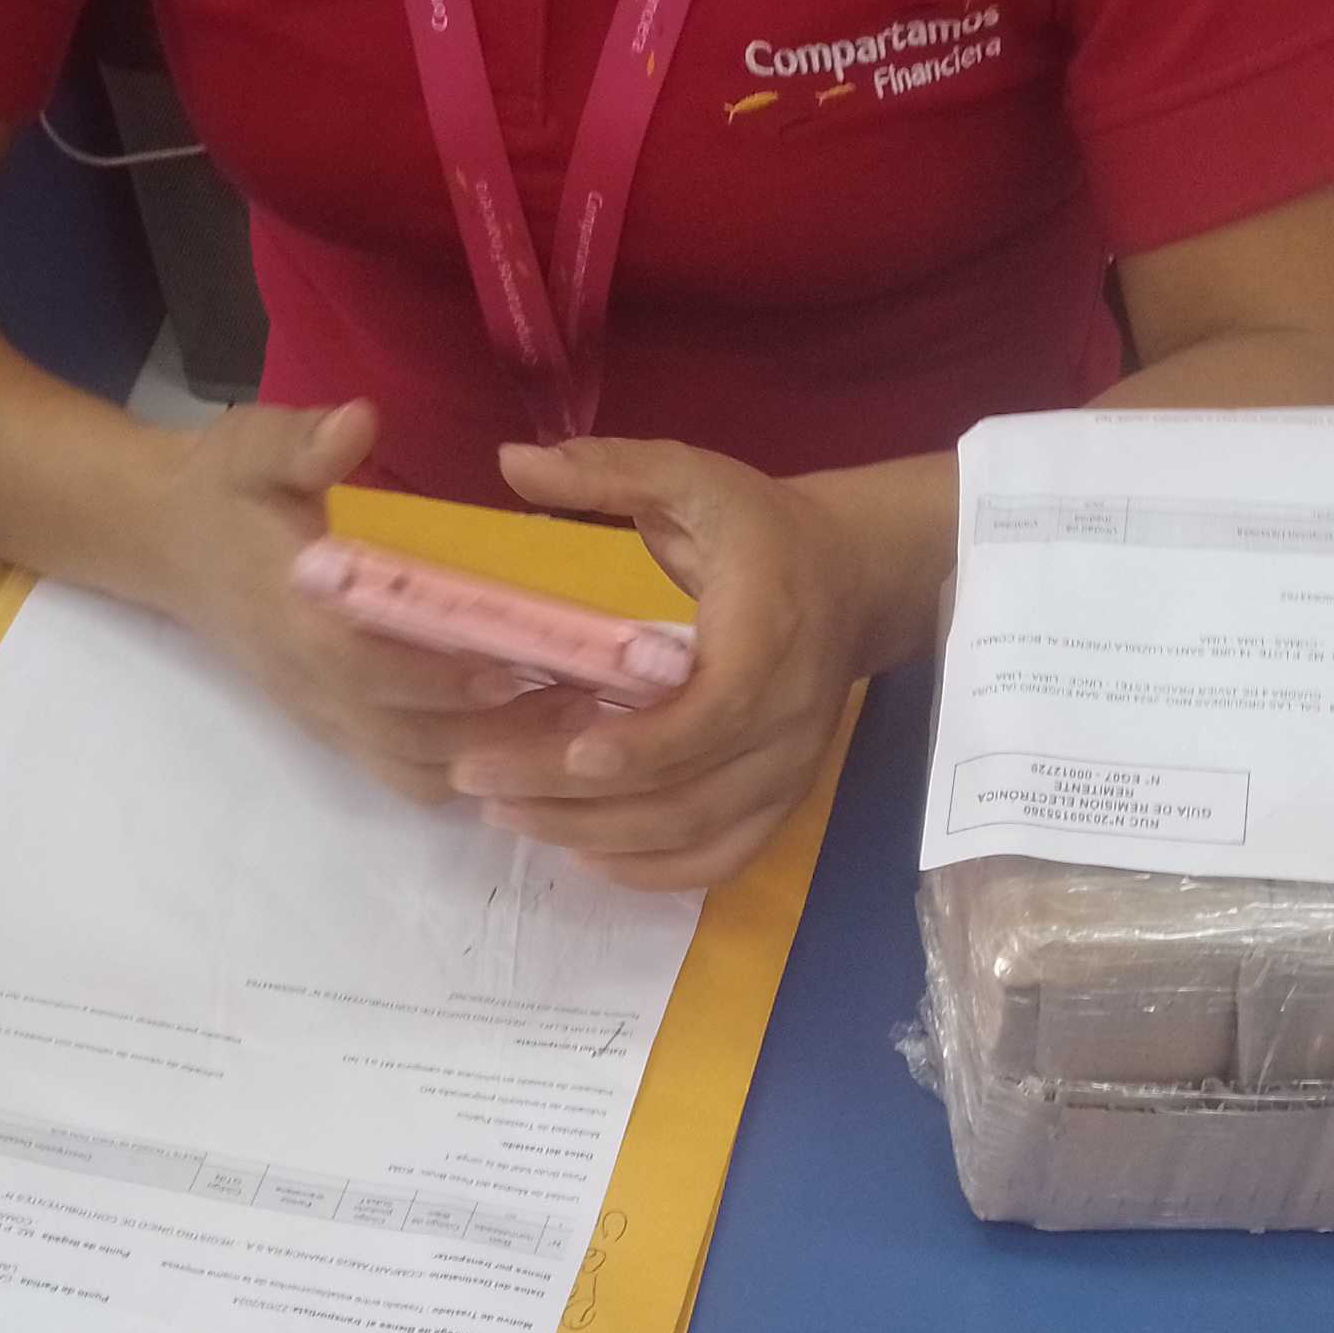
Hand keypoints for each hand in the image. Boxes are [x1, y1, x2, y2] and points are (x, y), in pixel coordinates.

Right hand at [140, 399, 547, 802]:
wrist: (166, 540)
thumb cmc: (221, 488)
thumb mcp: (253, 446)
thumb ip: (303, 441)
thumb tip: (358, 421)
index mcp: (291, 615)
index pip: (363, 667)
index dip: (437, 676)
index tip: (512, 665)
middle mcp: (308, 681)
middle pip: (405, 736)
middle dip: (494, 730)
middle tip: (582, 700)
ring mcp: (322, 713)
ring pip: (412, 769)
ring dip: (491, 759)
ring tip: (572, 725)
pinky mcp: (335, 726)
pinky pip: (403, 772)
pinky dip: (466, 770)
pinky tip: (527, 742)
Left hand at [452, 435, 882, 889]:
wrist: (853, 580)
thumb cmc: (762, 530)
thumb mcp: (693, 479)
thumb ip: (608, 472)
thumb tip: (511, 461)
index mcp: (771, 639)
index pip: (713, 714)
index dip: (642, 743)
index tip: (565, 751)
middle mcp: (788, 723)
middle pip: (683, 789)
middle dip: (575, 797)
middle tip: (481, 781)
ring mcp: (787, 773)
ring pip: (691, 834)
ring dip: (595, 837)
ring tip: (507, 814)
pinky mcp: (780, 802)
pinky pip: (718, 859)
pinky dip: (651, 871)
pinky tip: (581, 853)